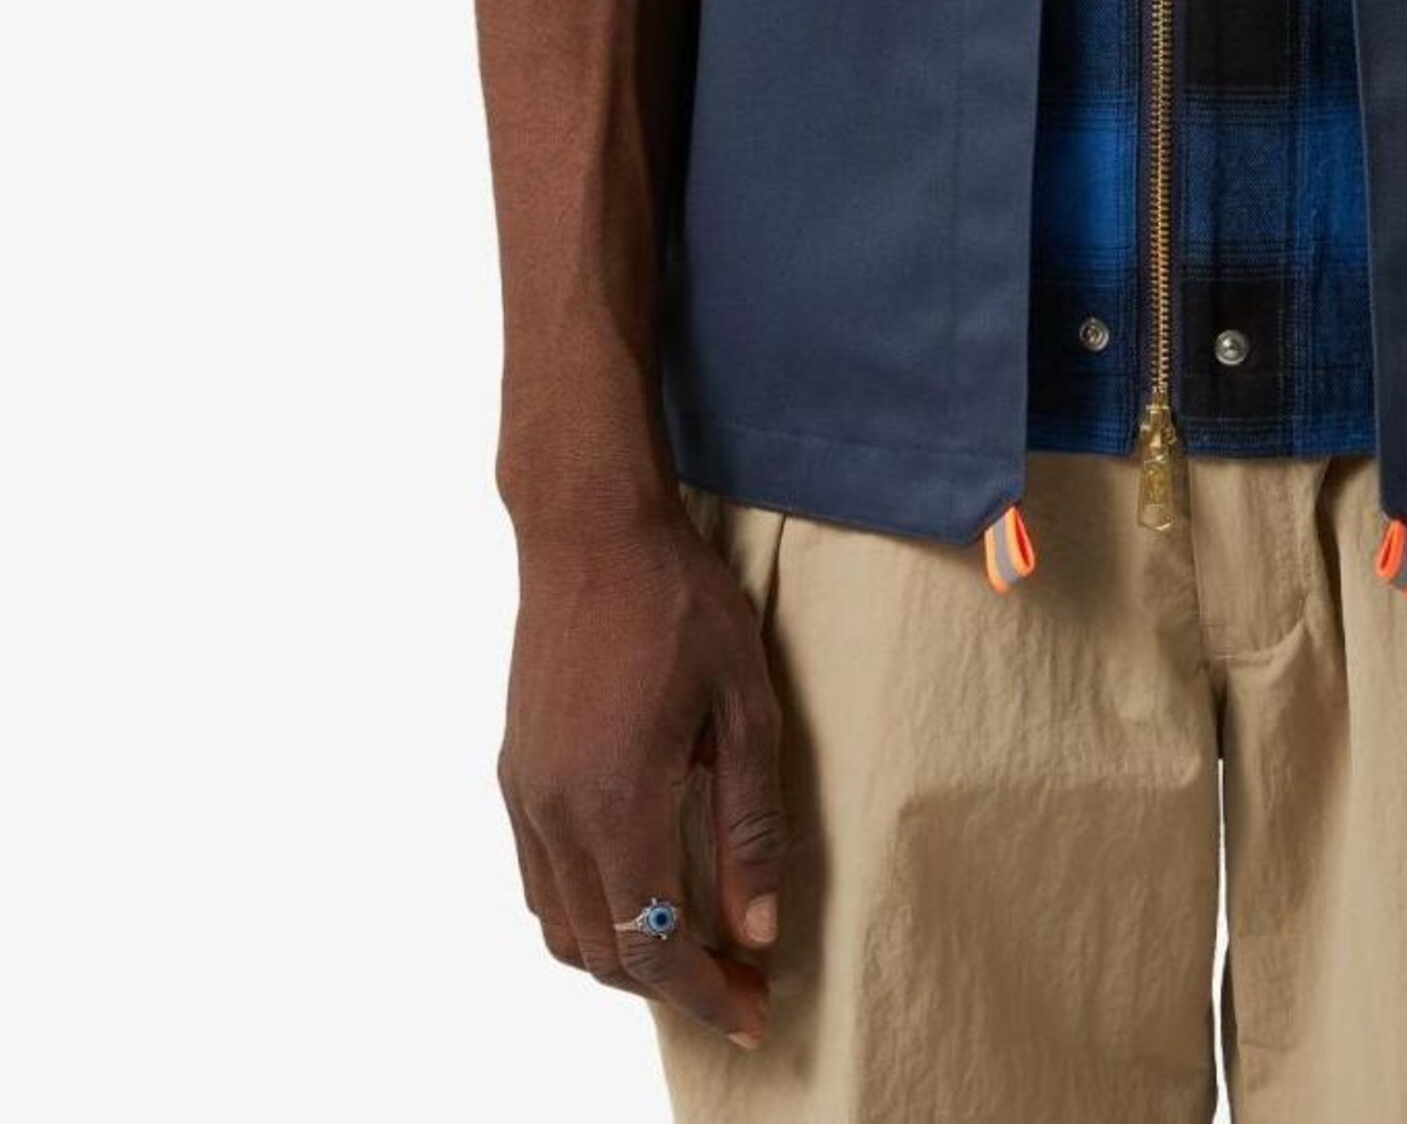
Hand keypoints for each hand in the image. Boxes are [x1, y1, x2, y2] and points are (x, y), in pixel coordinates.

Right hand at [499, 503, 787, 1048]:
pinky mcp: (515, 770)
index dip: (706, 996)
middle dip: (674, 985)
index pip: (654, 947)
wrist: (591, 531)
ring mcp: (525, 795)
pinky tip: (638, 886)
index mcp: (617, 804)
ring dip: (624, 955)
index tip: (755, 1012)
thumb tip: (756, 929)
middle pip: (603, 952)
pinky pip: (540, 878)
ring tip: (695, 945)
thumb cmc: (680, 605)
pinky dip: (587, 910)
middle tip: (741, 979)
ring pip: (561, 925)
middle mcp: (556, 815)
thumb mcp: (744, 709)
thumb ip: (749, 825)